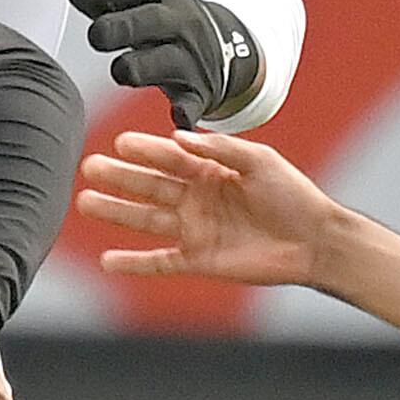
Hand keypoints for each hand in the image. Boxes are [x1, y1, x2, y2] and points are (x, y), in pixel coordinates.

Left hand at [71, 0, 263, 123]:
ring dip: (131, 69)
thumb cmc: (170, 25)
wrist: (227, 48)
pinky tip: (175, 114)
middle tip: (98, 35)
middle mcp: (178, 23)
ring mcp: (189, 58)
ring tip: (123, 70)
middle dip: (111, 30)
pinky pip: (189, 104)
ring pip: (157, 64)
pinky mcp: (198, 92)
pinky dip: (182, 112)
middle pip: (145, 22)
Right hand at [80, 123, 343, 288]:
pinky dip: (134, 262)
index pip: (170, 157)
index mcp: (211, 171)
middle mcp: (198, 199)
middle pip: (150, 186)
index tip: (118, 141)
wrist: (315, 241)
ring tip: (85, 202)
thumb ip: (220, 148)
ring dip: (116, 212)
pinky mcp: (200, 261)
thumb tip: (179, 137)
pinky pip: (160, 261)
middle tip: (89, 167)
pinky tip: (109, 260)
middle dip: (120, 177)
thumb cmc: (293, 195)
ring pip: (147, 219)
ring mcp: (196, 230)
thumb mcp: (260, 160)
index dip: (145, 150)